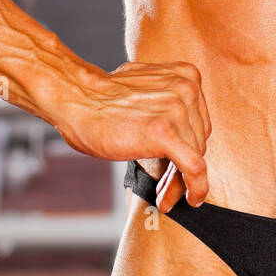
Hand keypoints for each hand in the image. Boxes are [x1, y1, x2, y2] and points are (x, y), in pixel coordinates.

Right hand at [60, 61, 210, 208]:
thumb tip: (182, 137)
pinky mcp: (165, 133)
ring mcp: (177, 110)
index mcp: (186, 76)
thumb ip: (170, 104)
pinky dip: (196, 188)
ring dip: (179, 182)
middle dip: (183, 167)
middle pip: (199, 140)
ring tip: (162, 195)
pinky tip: (191, 200)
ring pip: (195, 157)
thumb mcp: (148, 91)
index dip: (189, 148)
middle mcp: (187, 88)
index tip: (176, 167)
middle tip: (165, 187)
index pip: (199, 122)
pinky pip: (194, 168)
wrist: (76, 98)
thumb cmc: (103, 99)